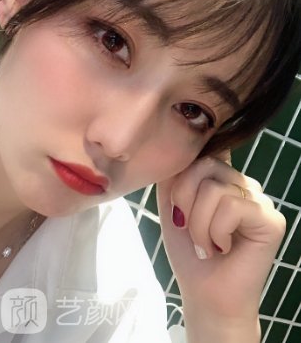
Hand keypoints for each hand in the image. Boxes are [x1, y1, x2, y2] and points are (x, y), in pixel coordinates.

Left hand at [157, 152, 285, 341]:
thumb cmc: (187, 250)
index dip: (184, 173)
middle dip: (184, 200)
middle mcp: (241, 182)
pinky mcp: (270, 219)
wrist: (203, 291)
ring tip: (206, 244)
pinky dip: (216, 232)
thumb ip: (173, 175)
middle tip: (188, 228)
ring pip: (214, 189)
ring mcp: (258, 199)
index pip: (203, 150)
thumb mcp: (170, 205)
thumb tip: (178, 148)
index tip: (178, 206)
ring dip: (198, 224)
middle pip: (203, 165)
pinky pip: (231, 207)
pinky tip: (222, 247)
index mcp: (220, 177)